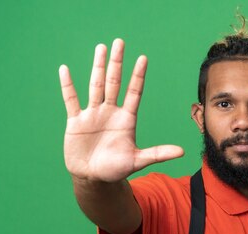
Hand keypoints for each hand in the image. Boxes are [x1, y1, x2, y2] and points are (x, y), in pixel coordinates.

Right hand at [59, 39, 183, 182]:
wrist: (93, 178)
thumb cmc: (115, 169)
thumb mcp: (137, 161)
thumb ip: (158, 154)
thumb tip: (182, 152)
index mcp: (126, 119)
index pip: (133, 92)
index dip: (138, 76)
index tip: (143, 58)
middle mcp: (110, 112)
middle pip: (114, 82)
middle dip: (117, 63)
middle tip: (120, 42)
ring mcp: (92, 115)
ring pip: (95, 86)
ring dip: (97, 67)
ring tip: (100, 48)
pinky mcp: (76, 122)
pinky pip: (71, 100)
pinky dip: (67, 86)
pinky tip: (65, 70)